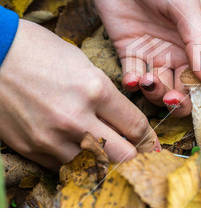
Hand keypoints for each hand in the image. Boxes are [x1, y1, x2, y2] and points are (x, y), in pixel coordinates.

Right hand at [0, 20, 160, 169]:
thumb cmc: (38, 51)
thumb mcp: (83, 64)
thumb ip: (105, 95)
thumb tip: (122, 119)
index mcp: (95, 90)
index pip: (136, 127)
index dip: (149, 138)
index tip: (152, 144)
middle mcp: (76, 118)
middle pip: (123, 155)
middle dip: (134, 153)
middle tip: (136, 150)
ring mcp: (52, 137)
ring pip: (94, 165)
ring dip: (103, 158)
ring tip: (104, 148)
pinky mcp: (32, 148)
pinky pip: (65, 165)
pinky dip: (75, 159)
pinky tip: (76, 147)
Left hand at [91, 0, 200, 124]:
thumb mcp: (185, 1)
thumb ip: (198, 40)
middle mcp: (183, 52)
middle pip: (191, 91)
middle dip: (185, 102)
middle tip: (174, 98)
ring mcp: (157, 54)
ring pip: (163, 89)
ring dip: (158, 93)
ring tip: (149, 80)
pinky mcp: (132, 52)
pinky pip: (135, 78)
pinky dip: (135, 84)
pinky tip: (133, 77)